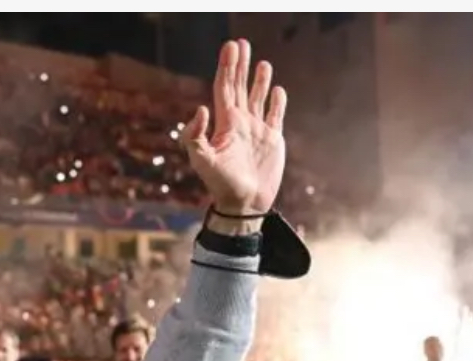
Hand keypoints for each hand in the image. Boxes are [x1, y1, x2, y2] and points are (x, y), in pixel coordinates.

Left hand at [183, 39, 286, 215]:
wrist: (243, 204)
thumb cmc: (220, 184)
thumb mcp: (203, 161)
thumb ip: (195, 136)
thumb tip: (200, 109)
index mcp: (224, 124)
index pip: (224, 88)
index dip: (226, 68)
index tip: (230, 47)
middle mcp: (239, 123)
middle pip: (239, 88)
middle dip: (240, 66)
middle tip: (241, 44)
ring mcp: (256, 131)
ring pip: (257, 98)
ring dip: (258, 80)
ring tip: (262, 62)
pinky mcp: (272, 141)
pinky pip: (275, 116)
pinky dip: (277, 102)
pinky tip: (277, 90)